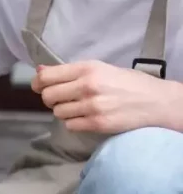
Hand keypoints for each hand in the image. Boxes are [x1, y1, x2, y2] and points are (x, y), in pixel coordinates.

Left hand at [32, 60, 180, 133]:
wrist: (156, 102)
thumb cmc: (127, 83)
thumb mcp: (101, 69)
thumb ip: (70, 72)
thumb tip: (39, 70)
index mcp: (88, 68)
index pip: (46, 76)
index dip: (37, 83)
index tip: (39, 87)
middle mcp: (87, 86)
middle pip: (48, 96)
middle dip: (50, 99)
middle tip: (62, 99)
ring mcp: (91, 106)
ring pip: (57, 112)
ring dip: (64, 112)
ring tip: (81, 107)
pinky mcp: (96, 123)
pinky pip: (70, 125)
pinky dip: (74, 123)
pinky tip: (87, 117)